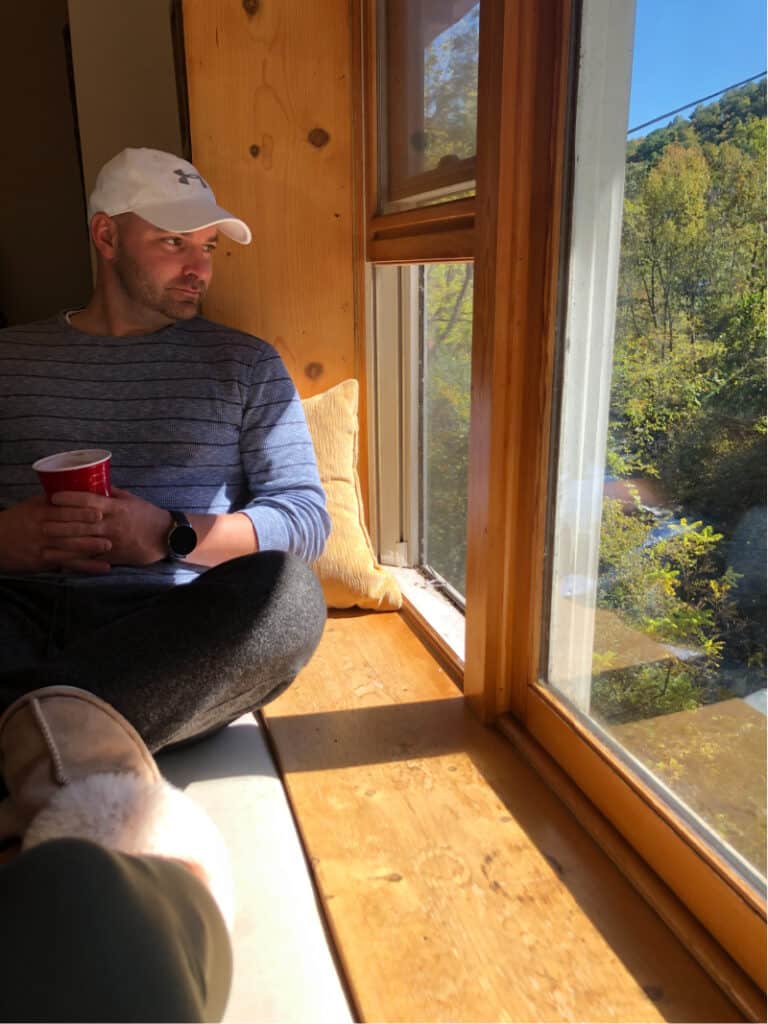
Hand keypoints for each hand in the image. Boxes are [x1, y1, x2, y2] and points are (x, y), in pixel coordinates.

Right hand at [0, 495, 111, 573]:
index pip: (63, 510)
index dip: (81, 511)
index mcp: (40, 513)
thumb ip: (52, 499)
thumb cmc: (17, 520)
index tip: (100, 510)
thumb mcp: (31, 506)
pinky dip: (87, 567)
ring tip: (109, 546)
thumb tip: (78, 487)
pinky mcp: (45, 562)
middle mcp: (42, 529)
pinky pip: (69, 564)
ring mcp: (44, 547)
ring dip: (90, 548)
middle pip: (69, 529)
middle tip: (111, 527)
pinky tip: (103, 567)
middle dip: (90, 529)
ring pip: (70, 548)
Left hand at [48, 487, 171, 567]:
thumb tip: (94, 483)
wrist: (166, 537)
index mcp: (116, 508)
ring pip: (83, 542)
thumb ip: (112, 493)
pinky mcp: (114, 557)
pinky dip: (75, 560)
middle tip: (41, 520)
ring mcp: (112, 542)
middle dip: (59, 521)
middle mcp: (112, 524)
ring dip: (62, 542)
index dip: (70, 498)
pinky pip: (91, 559)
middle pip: (81, 522)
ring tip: (45, 541)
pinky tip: (60, 560)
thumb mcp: (131, 500)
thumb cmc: (148, 515)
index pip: (89, 500)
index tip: (54, 497)